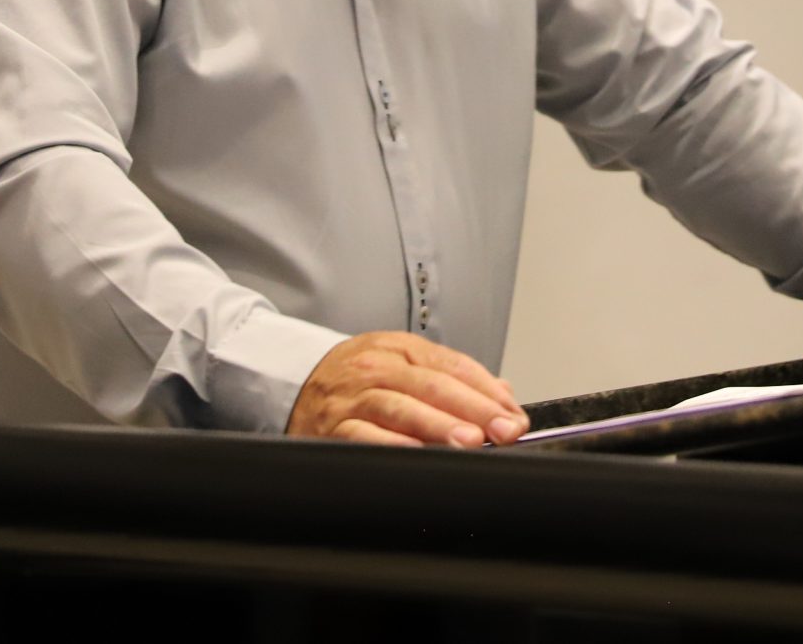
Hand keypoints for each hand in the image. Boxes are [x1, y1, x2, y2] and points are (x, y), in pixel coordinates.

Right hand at [286, 330, 529, 447]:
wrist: (289, 383)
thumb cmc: (353, 379)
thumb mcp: (401, 364)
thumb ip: (450, 379)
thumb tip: (502, 394)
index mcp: (398, 349)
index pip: (452, 365)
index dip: (486, 391)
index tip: (513, 415)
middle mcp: (376, 368)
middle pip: (431, 385)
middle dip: (473, 410)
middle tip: (503, 430)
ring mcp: (352, 397)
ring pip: (400, 408)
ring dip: (437, 425)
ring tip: (469, 442)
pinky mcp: (331, 428)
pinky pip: (363, 435)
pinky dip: (390, 444)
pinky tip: (415, 454)